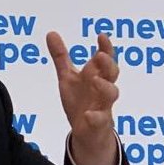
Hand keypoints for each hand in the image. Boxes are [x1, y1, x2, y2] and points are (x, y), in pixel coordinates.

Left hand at [46, 31, 118, 164]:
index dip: (105, 48)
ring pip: (111, 95)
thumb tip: (51, 33)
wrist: (86, 131)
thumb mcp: (67, 77)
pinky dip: (95, 117)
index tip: (101, 36)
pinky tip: (87, 114)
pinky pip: (100, 120)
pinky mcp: (98, 124)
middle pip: (112, 74)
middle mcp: (102, 89)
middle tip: (100, 56)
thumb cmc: (80, 100)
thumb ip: (61, 57)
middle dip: (108, 64)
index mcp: (96, 76)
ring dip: (105, 87)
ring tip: (95, 80)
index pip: (105, 59)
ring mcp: (103, 106)